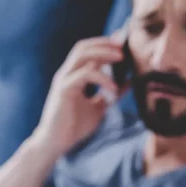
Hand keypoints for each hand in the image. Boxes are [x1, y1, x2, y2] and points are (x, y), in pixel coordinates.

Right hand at [32, 37, 123, 157]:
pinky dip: (102, 77)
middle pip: (83, 48)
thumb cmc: (74, 126)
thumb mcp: (98, 107)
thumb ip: (110, 94)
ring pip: (82, 55)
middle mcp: (66, 74)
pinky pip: (84, 74)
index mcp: (72, 76)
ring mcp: (63, 80)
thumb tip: (128, 83)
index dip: (103, 44)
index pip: (86, 51)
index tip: (122, 44)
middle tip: (123, 47)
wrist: (56, 143)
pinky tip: (114, 87)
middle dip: (104, 43)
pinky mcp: (64, 90)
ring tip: (121, 58)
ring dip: (103, 53)